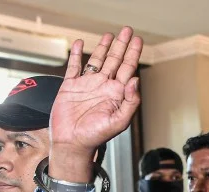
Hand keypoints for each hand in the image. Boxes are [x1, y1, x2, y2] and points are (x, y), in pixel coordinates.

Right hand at [49, 27, 142, 174]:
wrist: (72, 143)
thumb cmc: (96, 136)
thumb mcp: (119, 121)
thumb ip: (131, 101)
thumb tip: (135, 79)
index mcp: (116, 94)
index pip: (127, 68)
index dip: (133, 53)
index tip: (138, 40)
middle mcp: (103, 87)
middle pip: (115, 60)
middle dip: (121, 45)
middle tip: (127, 31)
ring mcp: (87, 85)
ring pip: (97, 61)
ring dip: (103, 47)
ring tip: (109, 35)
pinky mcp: (70, 87)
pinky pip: (74, 67)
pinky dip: (76, 54)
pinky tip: (79, 44)